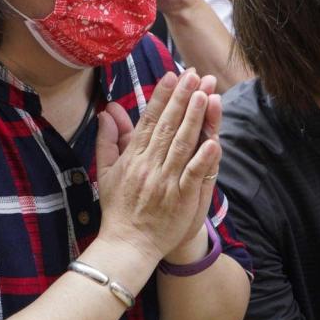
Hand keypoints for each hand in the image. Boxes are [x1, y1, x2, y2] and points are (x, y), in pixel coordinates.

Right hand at [94, 69, 221, 266]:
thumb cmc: (118, 208)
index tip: (172, 75)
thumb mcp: (105, 171)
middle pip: (168, 126)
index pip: (149, 120)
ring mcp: (166, 181)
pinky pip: (193, 175)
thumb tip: (107, 111)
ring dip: (194, 118)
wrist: (127, 245)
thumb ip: (108, 140)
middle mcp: (149, 165)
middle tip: (194, 74)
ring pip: (182, 144)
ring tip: (205, 94)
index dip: (162, 97)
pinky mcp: (180, 199)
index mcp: (133, 157)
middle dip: (182, 98)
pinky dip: (204, 158)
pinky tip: (214, 140)